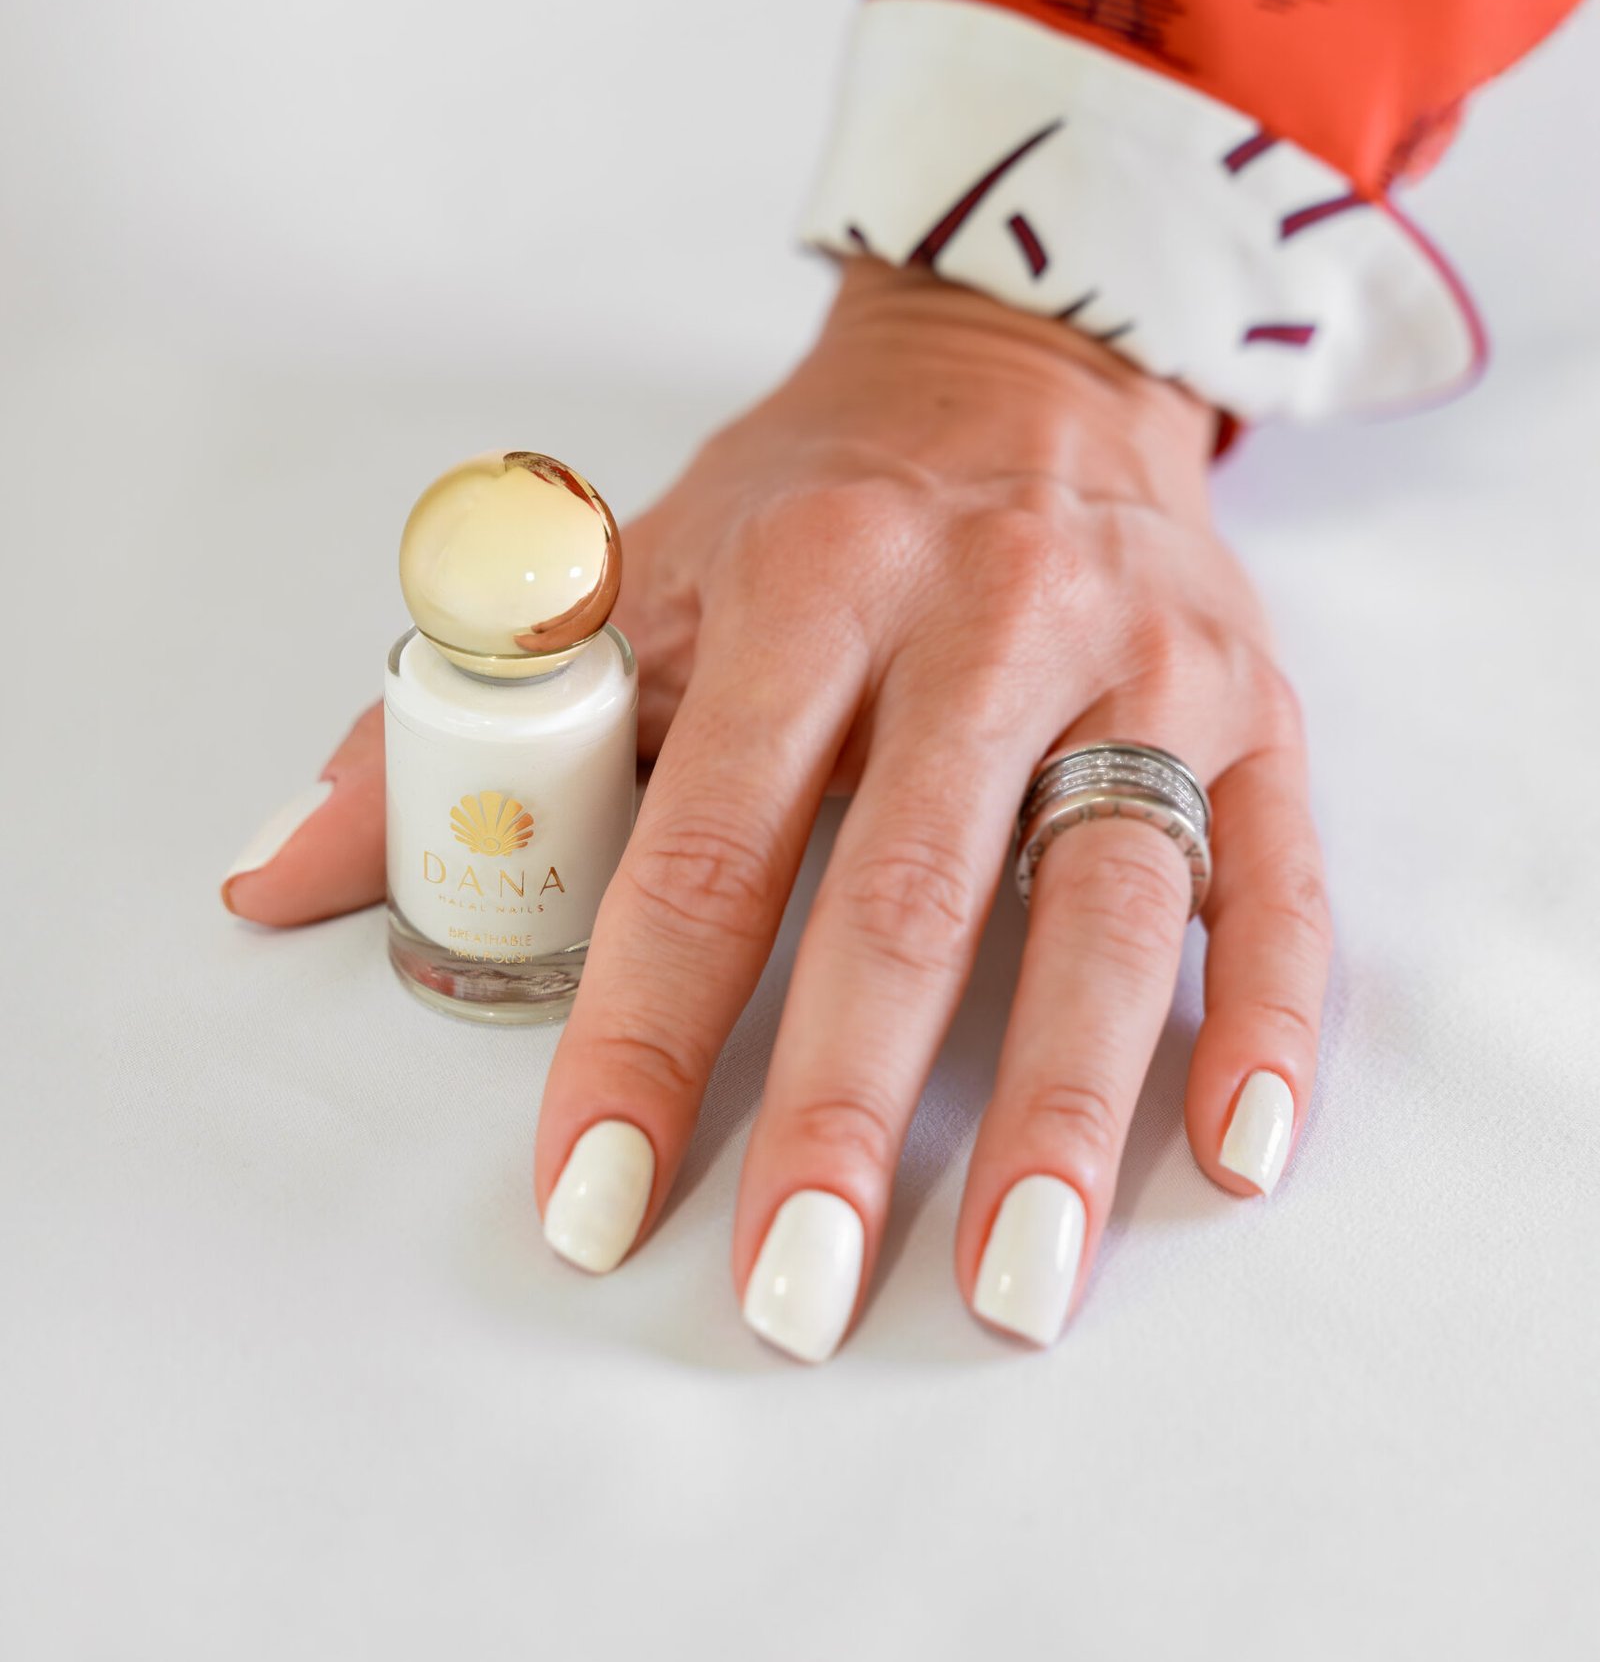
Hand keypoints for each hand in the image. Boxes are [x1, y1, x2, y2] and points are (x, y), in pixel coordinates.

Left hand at [222, 257, 1330, 1357]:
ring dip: (1065, 1107)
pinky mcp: (1259, 708)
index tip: (595, 1198)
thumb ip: (458, 728)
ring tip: (1014, 1284)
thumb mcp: (630, 568)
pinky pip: (1279, 877)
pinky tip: (1229, 1155)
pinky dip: (1262, 1019)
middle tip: (794, 1296)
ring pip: (1108, 901)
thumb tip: (271, 882)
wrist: (1027, 366)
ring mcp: (1145, 663)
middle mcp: (988, 614)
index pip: (709, 835)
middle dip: (846, 1106)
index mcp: (810, 577)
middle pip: (910, 888)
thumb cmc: (818, 495)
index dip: (643, 1025)